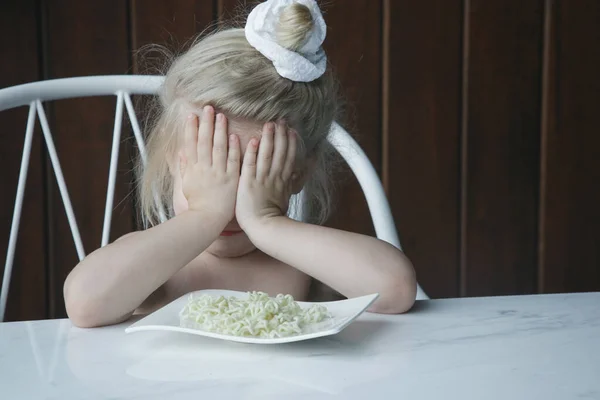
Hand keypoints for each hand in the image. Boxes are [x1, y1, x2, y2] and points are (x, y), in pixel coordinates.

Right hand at [179, 106, 240, 222]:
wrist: (207, 219)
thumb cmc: (197, 204)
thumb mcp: (186, 185)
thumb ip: (184, 168)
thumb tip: (181, 153)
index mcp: (193, 169)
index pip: (191, 144)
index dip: (191, 129)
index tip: (192, 116)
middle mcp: (204, 168)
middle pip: (204, 141)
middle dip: (206, 123)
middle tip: (208, 108)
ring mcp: (218, 173)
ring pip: (218, 147)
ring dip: (219, 130)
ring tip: (220, 116)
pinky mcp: (231, 178)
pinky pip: (232, 161)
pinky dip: (233, 148)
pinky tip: (234, 136)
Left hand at [236, 121, 296, 232]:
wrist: (264, 228)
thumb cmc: (272, 217)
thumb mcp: (285, 198)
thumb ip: (290, 183)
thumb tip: (298, 174)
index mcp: (282, 180)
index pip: (288, 157)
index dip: (291, 143)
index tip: (292, 131)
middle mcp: (274, 177)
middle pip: (280, 152)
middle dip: (282, 135)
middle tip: (282, 121)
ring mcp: (261, 179)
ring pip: (267, 154)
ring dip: (269, 138)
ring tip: (270, 124)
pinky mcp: (249, 182)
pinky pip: (251, 165)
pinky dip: (254, 152)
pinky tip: (255, 140)